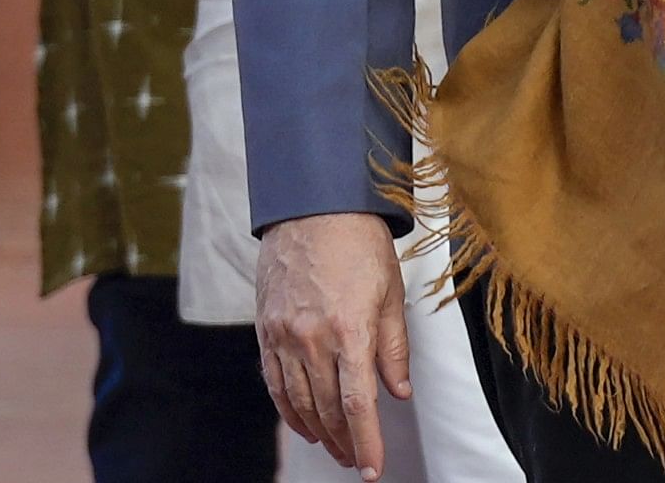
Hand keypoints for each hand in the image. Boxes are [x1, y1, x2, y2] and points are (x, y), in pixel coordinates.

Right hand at [257, 213, 412, 476]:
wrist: (311, 208)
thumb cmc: (358, 244)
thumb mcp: (390, 292)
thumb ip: (393, 348)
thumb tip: (398, 392)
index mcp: (349, 329)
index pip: (357, 403)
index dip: (366, 440)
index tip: (372, 467)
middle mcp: (312, 338)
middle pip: (327, 409)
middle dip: (344, 442)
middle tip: (357, 459)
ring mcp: (284, 336)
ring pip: (298, 401)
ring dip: (318, 431)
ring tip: (335, 448)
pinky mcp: (266, 330)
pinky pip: (275, 382)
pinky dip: (289, 410)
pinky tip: (303, 424)